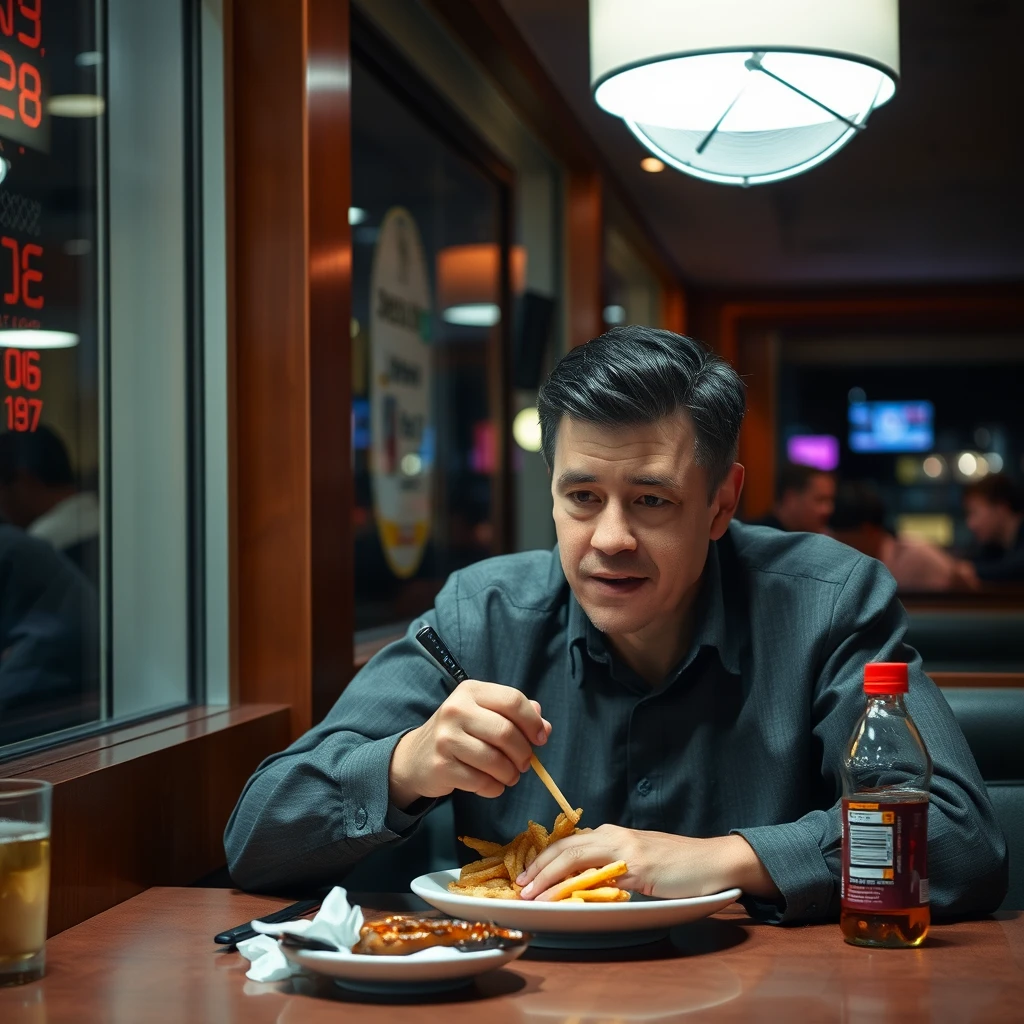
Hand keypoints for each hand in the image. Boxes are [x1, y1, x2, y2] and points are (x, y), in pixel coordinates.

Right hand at [389, 681, 551, 809]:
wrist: (415, 757)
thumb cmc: (459, 733)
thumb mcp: (484, 715)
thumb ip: (516, 716)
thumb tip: (544, 727)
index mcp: (470, 691)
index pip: (512, 700)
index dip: (532, 722)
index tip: (540, 739)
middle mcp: (456, 709)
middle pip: (506, 732)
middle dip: (523, 753)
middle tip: (524, 764)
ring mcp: (446, 738)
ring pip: (495, 760)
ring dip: (510, 774)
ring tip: (509, 776)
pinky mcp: (441, 765)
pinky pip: (481, 781)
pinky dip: (494, 788)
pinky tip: (491, 784)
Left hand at [515, 824, 778, 900]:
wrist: (713, 862)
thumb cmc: (677, 868)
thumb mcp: (635, 866)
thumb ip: (609, 870)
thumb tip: (577, 886)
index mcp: (611, 835)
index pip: (567, 844)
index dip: (543, 860)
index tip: (524, 876)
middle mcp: (613, 835)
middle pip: (564, 847)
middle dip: (537, 867)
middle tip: (519, 887)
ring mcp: (624, 847)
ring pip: (574, 857)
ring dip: (548, 877)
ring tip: (531, 894)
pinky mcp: (637, 864)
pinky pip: (598, 875)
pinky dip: (575, 886)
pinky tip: (563, 898)